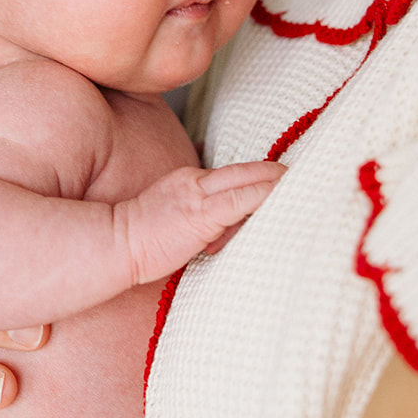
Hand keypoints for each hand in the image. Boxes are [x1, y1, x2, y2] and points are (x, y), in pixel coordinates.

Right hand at [121, 160, 285, 283]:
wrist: (114, 245)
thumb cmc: (137, 244)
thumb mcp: (168, 224)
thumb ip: (191, 223)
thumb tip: (212, 238)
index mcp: (185, 184)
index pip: (229, 181)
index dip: (256, 183)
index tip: (280, 183)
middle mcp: (194, 181)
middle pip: (243, 173)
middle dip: (273, 173)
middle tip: (301, 172)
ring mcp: (198, 195)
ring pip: (247, 181)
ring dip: (276, 181)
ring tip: (303, 179)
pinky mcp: (203, 213)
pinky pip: (242, 198)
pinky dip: (266, 193)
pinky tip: (284, 189)